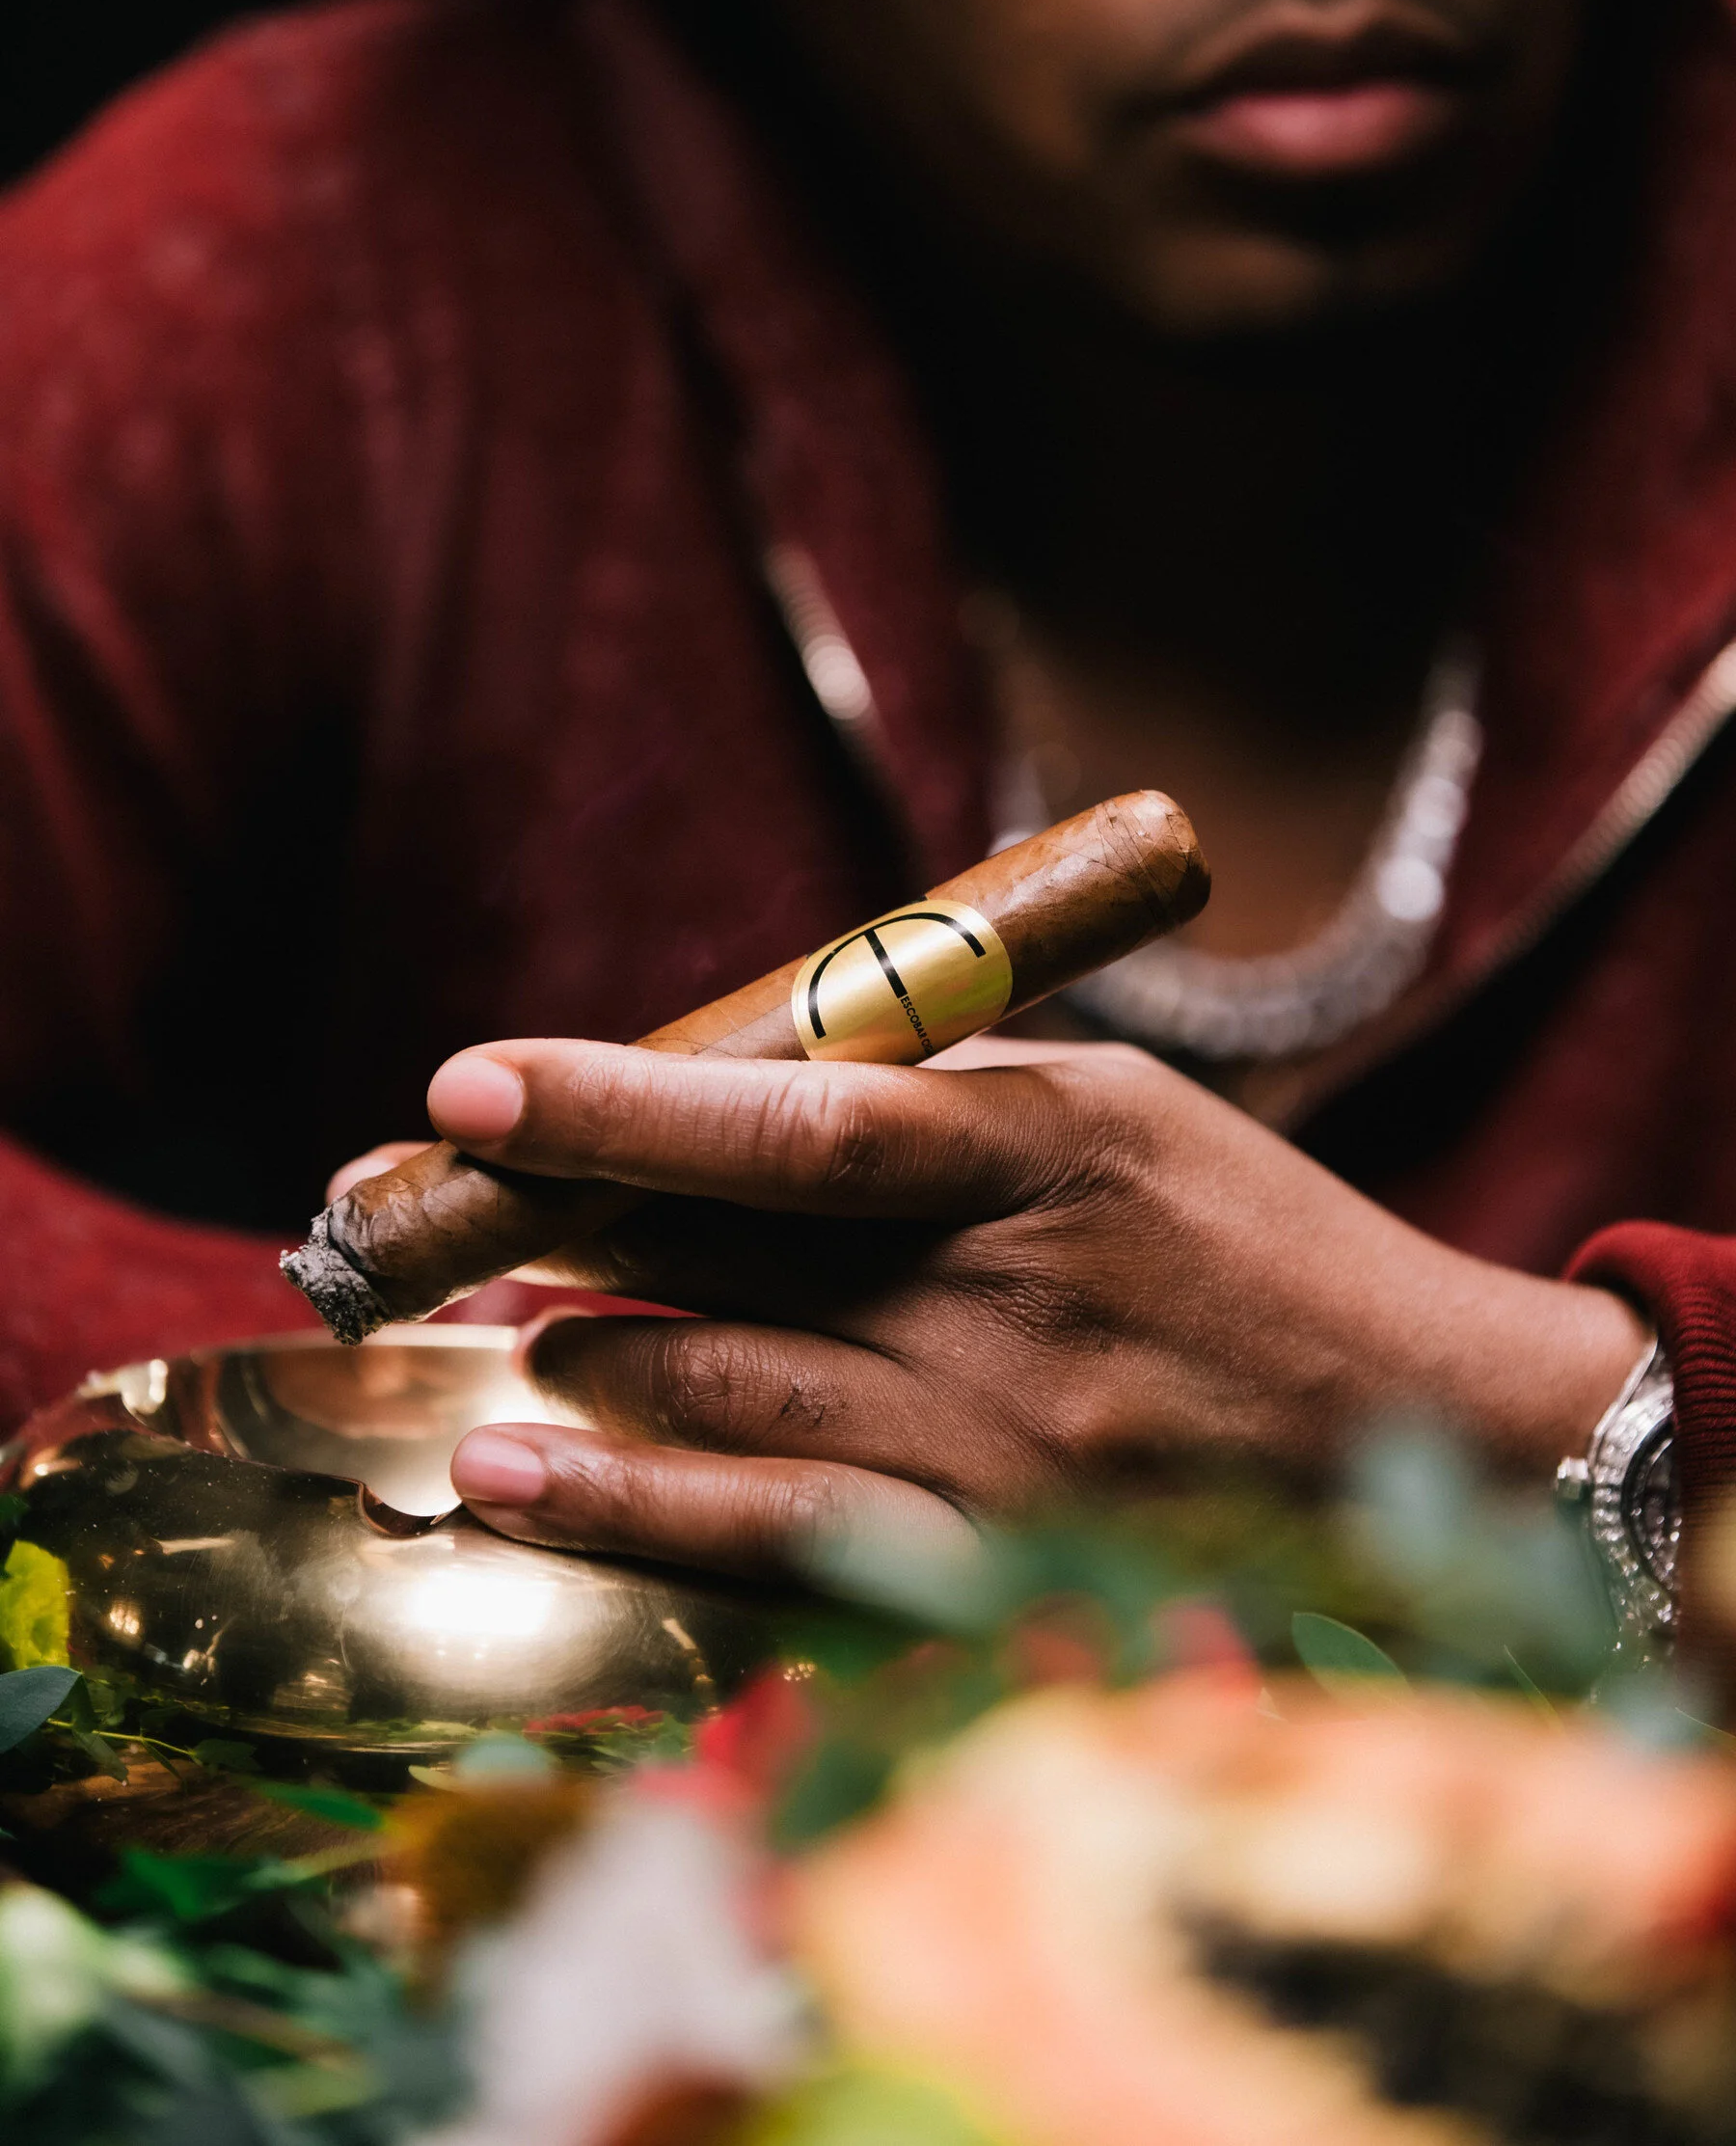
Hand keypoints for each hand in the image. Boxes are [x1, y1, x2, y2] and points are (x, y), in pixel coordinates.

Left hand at [434, 1035, 1646, 1583]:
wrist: (1431, 1434)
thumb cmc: (1256, 1244)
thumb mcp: (1119, 1113)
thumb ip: (937, 1097)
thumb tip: (729, 1098)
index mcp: (1049, 1146)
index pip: (794, 1118)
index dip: (617, 1106)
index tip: (465, 1086)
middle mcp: (1011, 1296)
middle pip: (722, 1254)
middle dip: (550, 1227)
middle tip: (438, 1213)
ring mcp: (1000, 1447)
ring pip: (718, 1390)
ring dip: (578, 1354)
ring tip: (510, 1331)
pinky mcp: (995, 1564)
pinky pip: (772, 1543)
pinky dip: (626, 1507)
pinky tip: (514, 1474)